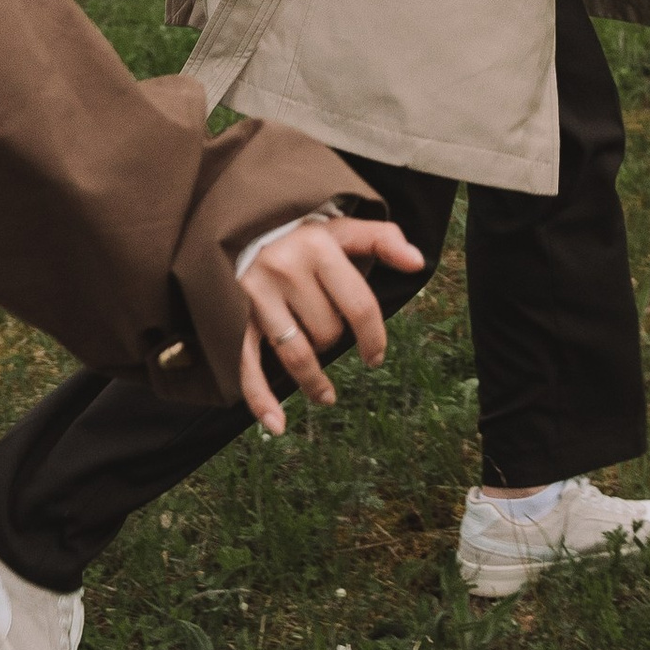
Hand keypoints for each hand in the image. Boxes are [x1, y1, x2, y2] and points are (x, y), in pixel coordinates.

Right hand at [235, 215, 424, 433]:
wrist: (234, 224)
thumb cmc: (295, 232)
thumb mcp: (338, 227)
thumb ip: (381, 238)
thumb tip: (418, 262)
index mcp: (317, 246)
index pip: (359, 305)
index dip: (374, 338)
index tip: (375, 359)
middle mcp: (285, 268)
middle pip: (327, 332)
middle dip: (333, 340)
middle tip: (327, 333)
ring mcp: (255, 294)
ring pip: (297, 354)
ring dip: (313, 382)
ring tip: (325, 396)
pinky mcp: (231, 314)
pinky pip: (247, 363)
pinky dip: (261, 398)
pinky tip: (277, 425)